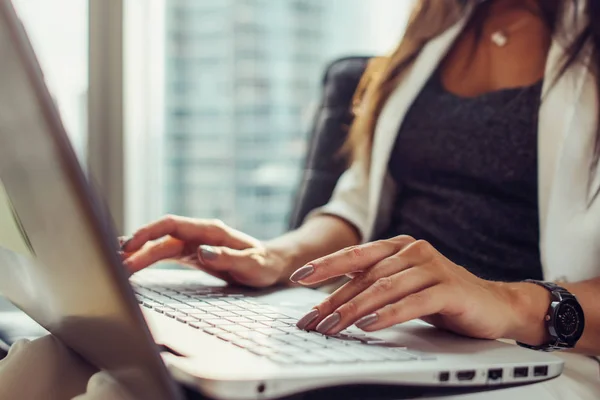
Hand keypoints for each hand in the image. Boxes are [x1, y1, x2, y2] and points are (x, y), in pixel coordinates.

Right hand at [120, 215, 287, 286]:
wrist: (269, 264)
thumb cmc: (263, 264)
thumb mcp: (251, 264)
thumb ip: (228, 257)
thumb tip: (202, 253)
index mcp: (211, 231)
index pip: (173, 224)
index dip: (149, 232)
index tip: (131, 245)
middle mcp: (198, 234)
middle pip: (161, 237)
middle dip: (137, 248)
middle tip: (115, 264)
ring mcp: (193, 244)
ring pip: (159, 246)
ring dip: (139, 255)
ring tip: (116, 266)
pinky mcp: (191, 255)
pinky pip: (165, 254)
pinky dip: (147, 258)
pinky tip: (131, 262)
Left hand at [291, 235, 525, 339]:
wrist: (493, 304)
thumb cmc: (441, 296)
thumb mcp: (402, 287)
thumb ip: (373, 286)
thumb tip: (329, 302)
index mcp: (398, 246)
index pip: (355, 255)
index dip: (325, 265)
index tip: (298, 277)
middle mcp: (413, 251)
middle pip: (365, 275)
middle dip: (334, 299)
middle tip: (311, 319)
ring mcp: (432, 267)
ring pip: (384, 288)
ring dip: (353, 309)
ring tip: (331, 326)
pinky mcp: (449, 288)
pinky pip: (412, 302)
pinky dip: (387, 314)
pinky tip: (368, 325)